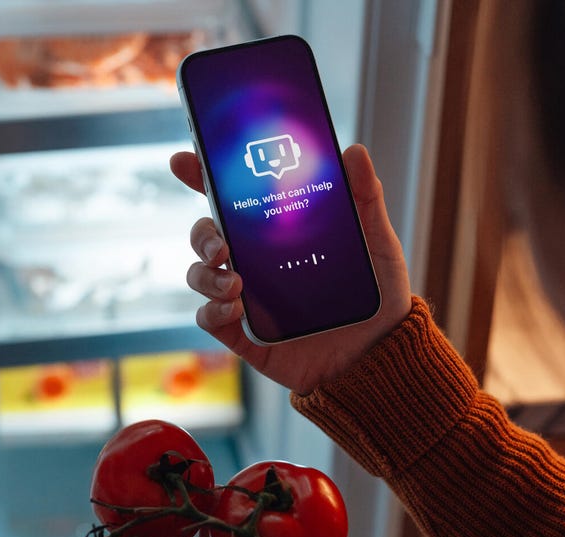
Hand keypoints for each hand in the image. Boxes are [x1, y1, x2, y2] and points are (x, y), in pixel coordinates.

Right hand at [173, 145, 412, 394]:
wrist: (380, 356)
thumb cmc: (376, 297)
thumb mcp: (377, 243)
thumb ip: (365, 199)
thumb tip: (354, 152)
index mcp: (276, 234)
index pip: (231, 200)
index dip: (201, 177)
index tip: (183, 161)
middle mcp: (254, 262)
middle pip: (205, 236)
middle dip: (202, 234)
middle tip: (222, 244)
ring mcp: (246, 298)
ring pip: (200, 276)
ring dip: (205, 276)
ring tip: (234, 284)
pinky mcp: (245, 335)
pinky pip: (210, 319)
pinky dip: (212, 311)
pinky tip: (234, 307)